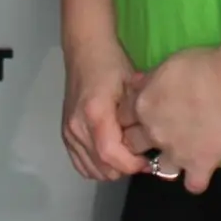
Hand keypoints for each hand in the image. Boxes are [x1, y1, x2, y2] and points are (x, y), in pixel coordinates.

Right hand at [62, 35, 147, 181]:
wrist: (85, 50)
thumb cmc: (112, 64)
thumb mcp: (132, 86)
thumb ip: (139, 117)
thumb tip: (155, 142)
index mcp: (95, 113)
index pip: (111, 155)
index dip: (132, 164)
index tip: (149, 159)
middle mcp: (77, 127)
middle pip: (102, 167)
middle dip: (125, 167)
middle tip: (141, 155)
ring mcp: (68, 132)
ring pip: (92, 170)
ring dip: (112, 168)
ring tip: (127, 152)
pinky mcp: (65, 135)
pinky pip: (81, 164)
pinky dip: (97, 166)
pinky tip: (111, 153)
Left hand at [118, 47, 220, 193]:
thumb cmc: (200, 66)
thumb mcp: (167, 64)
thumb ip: (148, 79)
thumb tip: (135, 84)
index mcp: (143, 106)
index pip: (122, 117)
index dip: (130, 116)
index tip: (139, 114)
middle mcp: (154, 133)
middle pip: (134, 144)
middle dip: (141, 141)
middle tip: (157, 132)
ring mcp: (176, 153)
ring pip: (161, 168)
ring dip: (167, 163)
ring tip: (179, 153)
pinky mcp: (200, 165)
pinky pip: (193, 185)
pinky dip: (196, 180)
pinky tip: (200, 172)